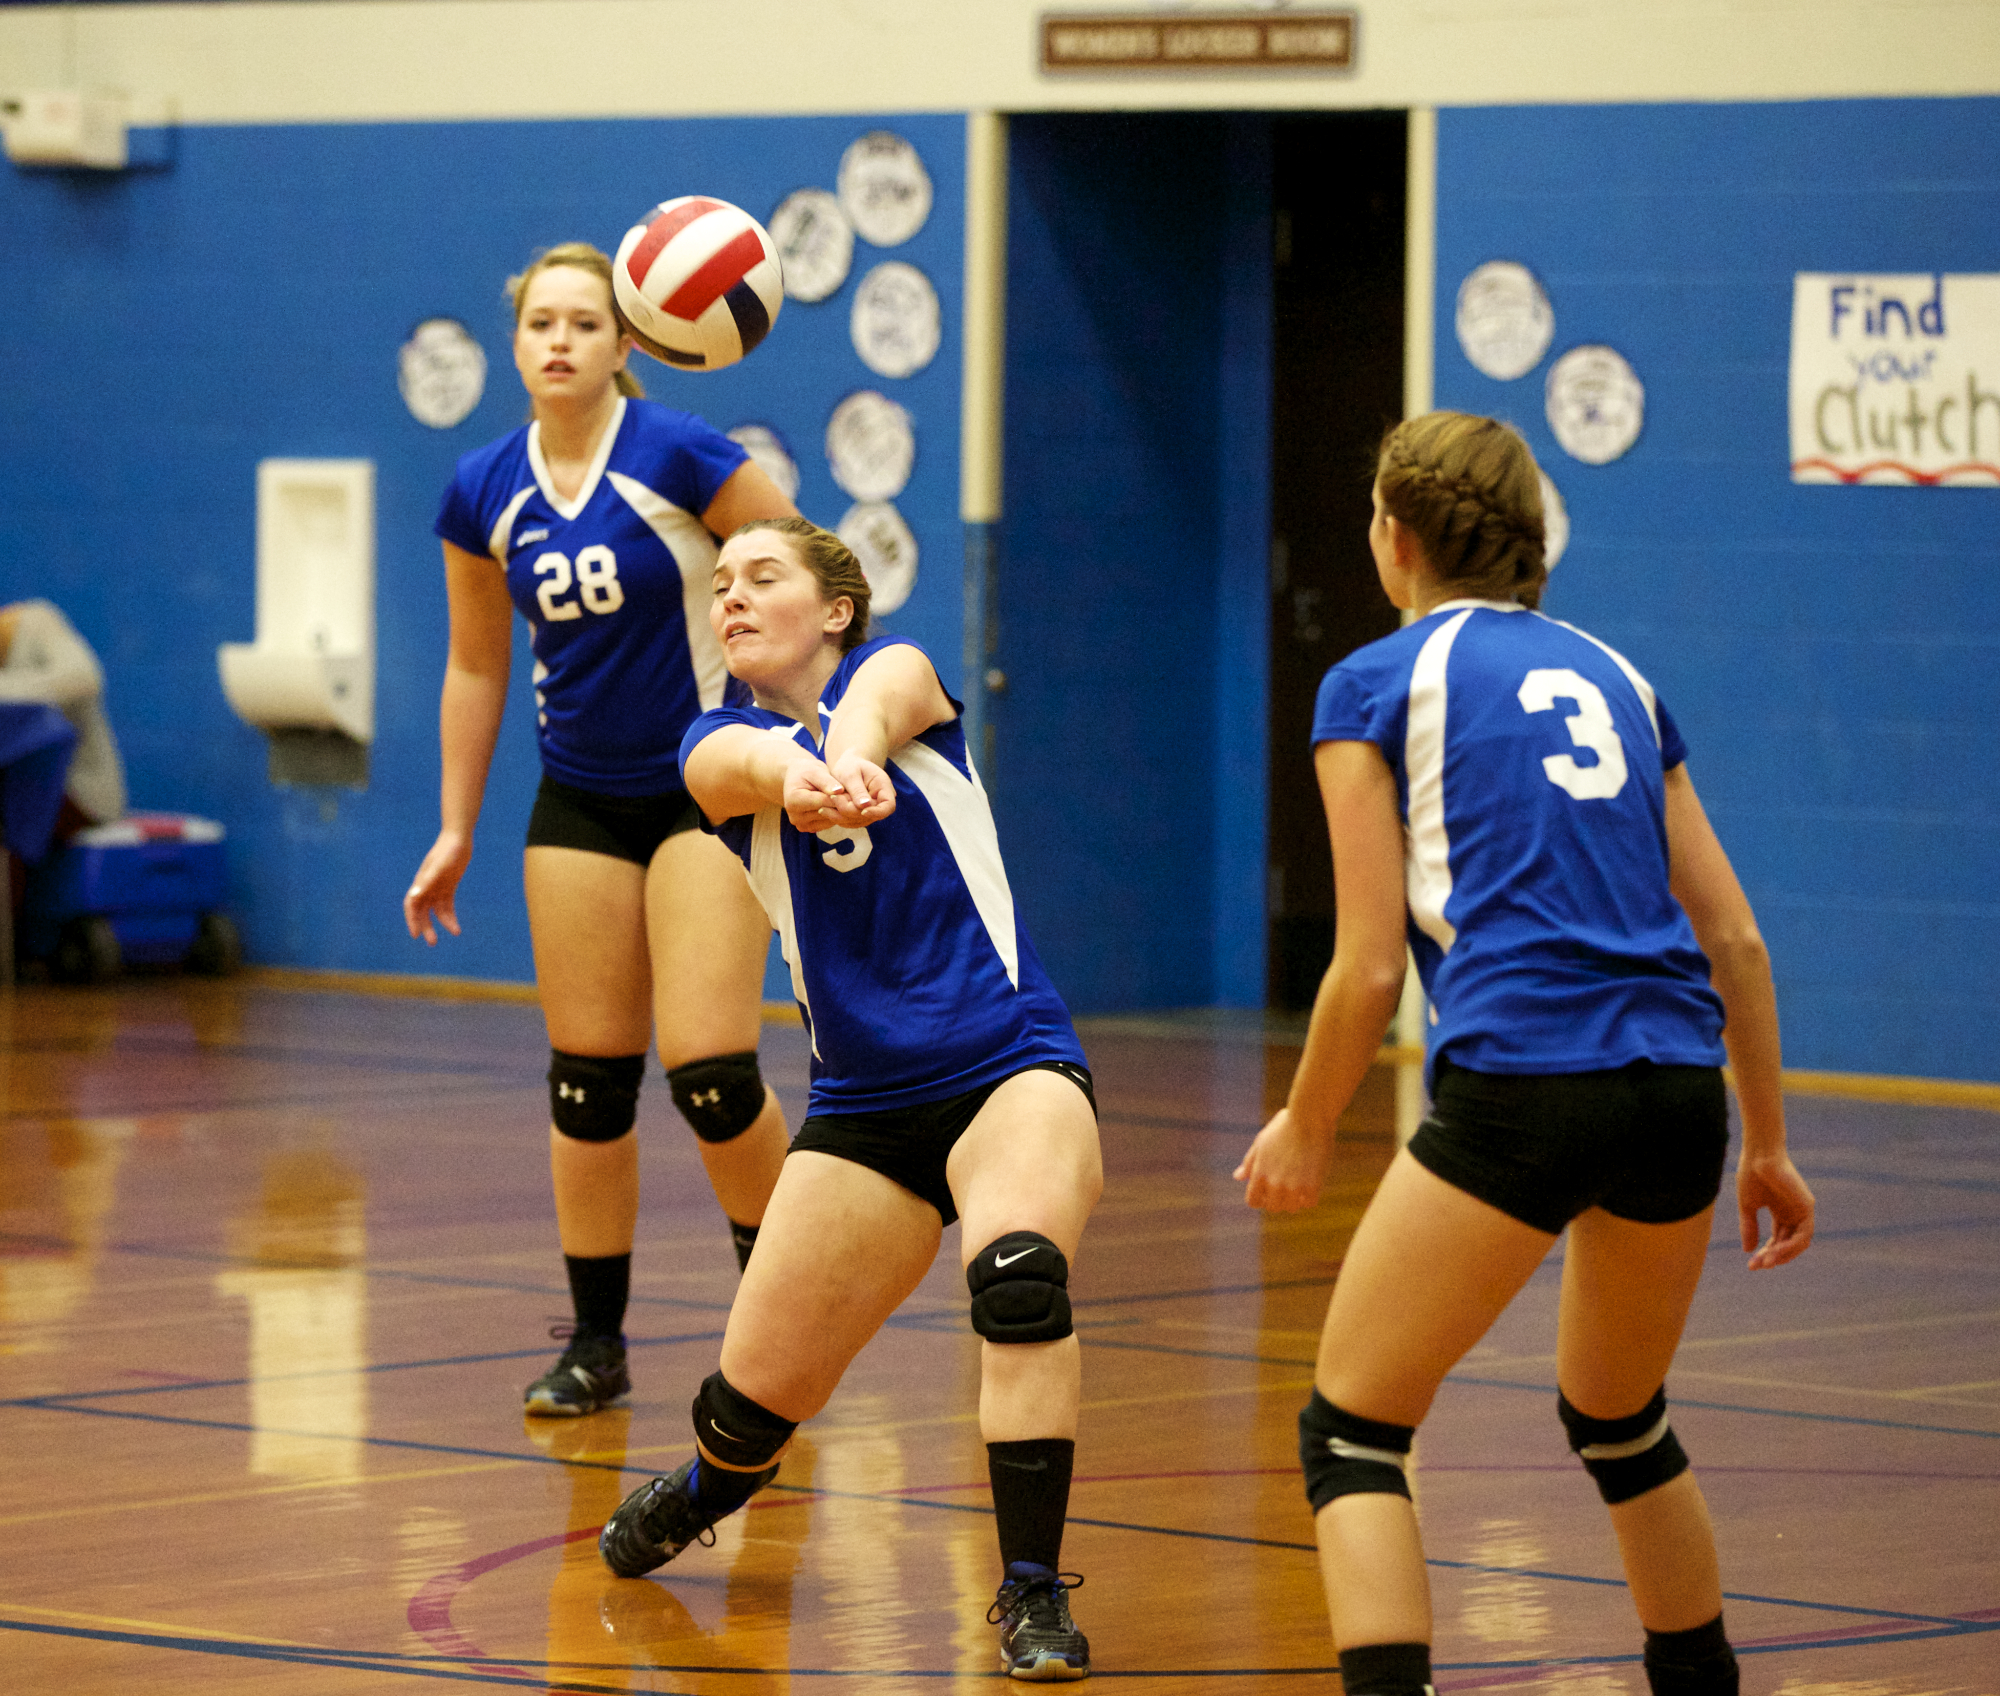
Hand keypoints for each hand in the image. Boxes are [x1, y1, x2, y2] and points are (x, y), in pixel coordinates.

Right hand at [405, 830, 471, 943]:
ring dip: (442, 923)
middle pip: (422, 911)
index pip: (411, 905)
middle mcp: (426, 886)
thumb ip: (427, 880)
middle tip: (432, 942)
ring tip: (455, 932)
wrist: (459, 839)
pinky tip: (457, 927)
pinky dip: (451, 916)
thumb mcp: (439, 866)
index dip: (412, 920)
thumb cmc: (448, 851)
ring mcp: (437, 887)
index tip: (415, 934)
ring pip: (436, 910)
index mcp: (420, 882)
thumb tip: (415, 895)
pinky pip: (447, 905)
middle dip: (426, 927)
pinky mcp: (449, 886)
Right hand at [781, 754, 865, 833]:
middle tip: (855, 796)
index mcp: (793, 801)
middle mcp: (795, 817)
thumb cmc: (806, 771)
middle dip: (841, 803)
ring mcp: (801, 825)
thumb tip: (839, 791)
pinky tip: (841, 805)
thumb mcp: (816, 771)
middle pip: (826, 812)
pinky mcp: (808, 828)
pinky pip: (828, 823)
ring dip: (840, 810)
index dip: (840, 796)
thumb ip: (827, 782)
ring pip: (829, 819)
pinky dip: (836, 814)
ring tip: (849, 799)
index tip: (853, 791)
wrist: (797, 779)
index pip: (823, 801)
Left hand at [826, 750, 895, 823]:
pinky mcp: (859, 815)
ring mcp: (870, 810)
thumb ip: (858, 790)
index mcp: (884, 787)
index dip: (877, 812)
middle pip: (870, 817)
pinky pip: (850, 822)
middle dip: (850, 811)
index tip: (862, 811)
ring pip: (858, 822)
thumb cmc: (850, 765)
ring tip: (824, 805)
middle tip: (833, 798)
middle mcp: (879, 802)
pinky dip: (838, 818)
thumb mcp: (851, 774)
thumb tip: (864, 806)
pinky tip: (825, 810)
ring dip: (841, 816)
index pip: (888, 806)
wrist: (846, 766)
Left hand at [1234, 1106, 1331, 1213]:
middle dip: (1278, 1199)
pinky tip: (1312, 1184)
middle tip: (1287, 1187)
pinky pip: (1310, 1203)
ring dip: (1295, 1200)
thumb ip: (1249, 1162)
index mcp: (1259, 1173)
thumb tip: (1237, 1177)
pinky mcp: (1312, 1185)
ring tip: (1300, 1185)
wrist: (1309, 1117)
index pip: (1253, 1201)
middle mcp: (1274, 1183)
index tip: (1267, 1193)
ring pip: (1292, 1208)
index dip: (1259, 1199)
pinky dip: (1310, 1196)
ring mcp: (1293, 1186)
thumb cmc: (1285, 1126)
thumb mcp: (1261, 1142)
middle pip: (1273, 1207)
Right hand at [1737, 1151, 1814, 1268]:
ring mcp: (1802, 1210)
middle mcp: (1794, 1213)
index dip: (1766, 1252)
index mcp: (1781, 1211)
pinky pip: (1803, 1235)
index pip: (1778, 1239)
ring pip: (1798, 1243)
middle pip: (1788, 1244)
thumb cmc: (1751, 1174)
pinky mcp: (1807, 1207)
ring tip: (1765, 1262)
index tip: (1751, 1263)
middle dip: (1773, 1257)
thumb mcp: (1748, 1206)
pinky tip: (1774, 1251)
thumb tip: (1748, 1250)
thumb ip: (1749, 1227)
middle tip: (1756, 1266)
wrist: (1759, 1155)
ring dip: (1782, 1255)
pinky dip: (1790, 1246)